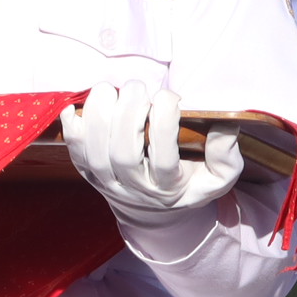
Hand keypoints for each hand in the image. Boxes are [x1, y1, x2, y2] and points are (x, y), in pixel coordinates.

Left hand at [61, 83, 241, 214]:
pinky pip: (73, 152)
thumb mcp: (218, 177)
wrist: (154, 208)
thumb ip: (225, 155)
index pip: (164, 159)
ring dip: (97, 117)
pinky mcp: (87, 172)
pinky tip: (76, 107)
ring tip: (107, 90)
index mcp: (169, 189)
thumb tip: (225, 125)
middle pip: (124, 155)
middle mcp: (135, 188)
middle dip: (128, 115)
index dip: (164, 124)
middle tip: (137, 88)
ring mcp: (107, 182)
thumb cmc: (188, 181)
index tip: (170, 97)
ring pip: (95, 153)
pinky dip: (71, 128)